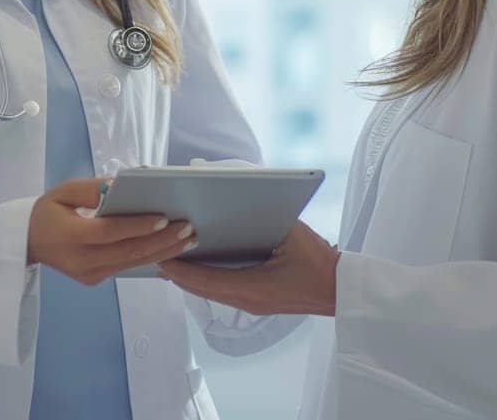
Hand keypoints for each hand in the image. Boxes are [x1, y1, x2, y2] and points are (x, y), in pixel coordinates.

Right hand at [28, 178, 198, 285]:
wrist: (29, 242)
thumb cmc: (48, 211)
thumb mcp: (63, 191)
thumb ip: (91, 189)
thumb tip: (120, 187)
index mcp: (70, 236)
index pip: (109, 233)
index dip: (138, 226)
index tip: (165, 217)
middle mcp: (81, 261)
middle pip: (128, 252)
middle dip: (162, 241)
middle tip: (188, 228)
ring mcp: (89, 274)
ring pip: (132, 263)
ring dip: (163, 252)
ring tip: (189, 240)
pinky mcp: (95, 279)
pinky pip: (127, 267)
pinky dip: (151, 258)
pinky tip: (172, 250)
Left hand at [156, 221, 338, 315]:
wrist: (340, 289)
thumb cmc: (318, 261)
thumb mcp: (291, 233)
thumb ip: (264, 214)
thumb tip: (239, 190)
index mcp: (253, 287)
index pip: (205, 280)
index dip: (180, 271)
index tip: (160, 260)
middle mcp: (248, 300)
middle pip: (202, 290)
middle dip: (179, 275)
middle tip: (156, 258)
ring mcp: (253, 305)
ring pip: (211, 293)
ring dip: (191, 280)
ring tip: (171, 264)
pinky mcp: (258, 303)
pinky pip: (224, 293)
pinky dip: (206, 282)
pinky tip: (199, 270)